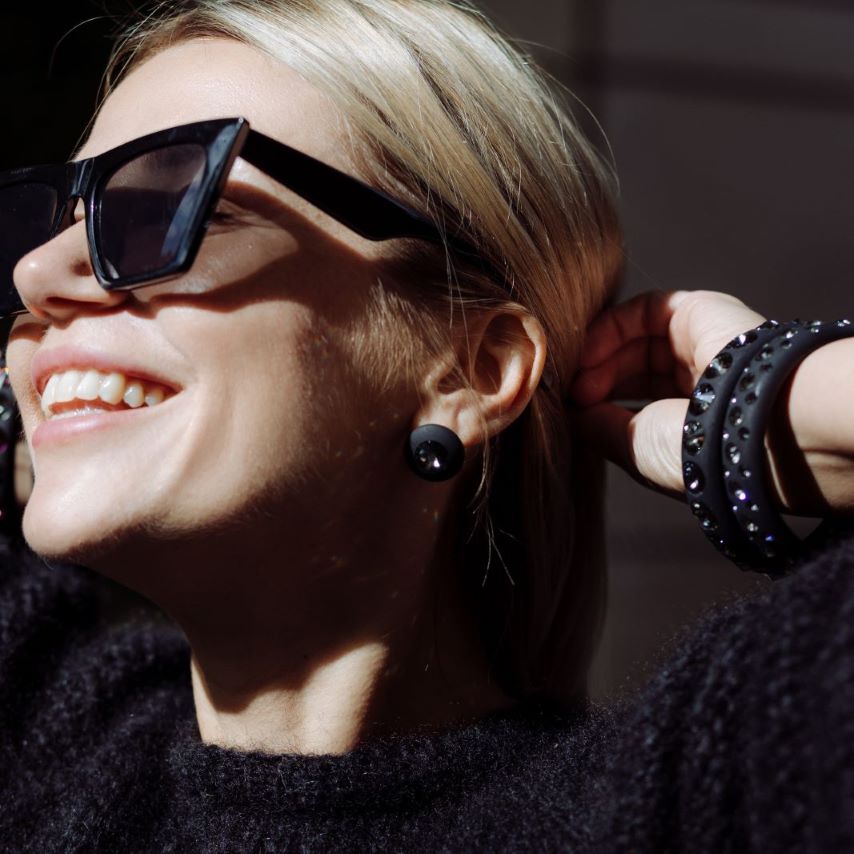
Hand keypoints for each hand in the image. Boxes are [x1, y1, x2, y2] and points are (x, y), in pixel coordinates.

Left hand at [567, 289, 766, 498]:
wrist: (748, 422)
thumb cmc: (694, 451)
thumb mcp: (634, 448)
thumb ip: (598, 425)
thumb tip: (571, 410)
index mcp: (693, 421)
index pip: (633, 403)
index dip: (597, 402)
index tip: (569, 412)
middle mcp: (699, 382)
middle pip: (629, 368)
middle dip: (594, 379)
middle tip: (569, 395)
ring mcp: (701, 344)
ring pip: (633, 339)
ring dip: (596, 357)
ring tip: (577, 380)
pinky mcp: (701, 311)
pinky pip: (644, 311)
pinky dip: (610, 328)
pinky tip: (589, 352)